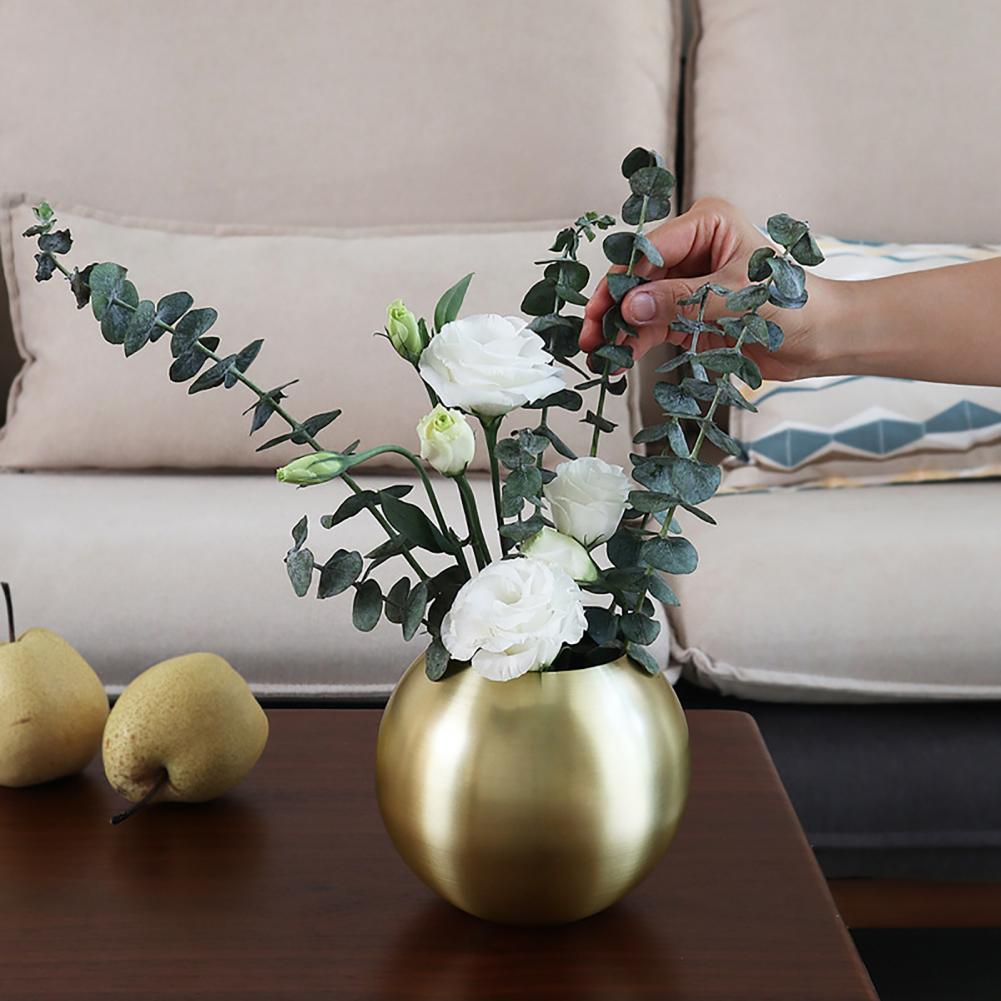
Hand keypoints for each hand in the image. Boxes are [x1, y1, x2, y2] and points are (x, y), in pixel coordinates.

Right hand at [580, 198, 834, 381]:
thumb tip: (630, 308)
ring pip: (639, 303)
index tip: (604, 309)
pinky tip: (617, 362)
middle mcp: (692, 249)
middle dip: (613, 306)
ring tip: (597, 356)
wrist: (821, 339)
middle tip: (590, 336)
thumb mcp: (735, 299)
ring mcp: (686, 282)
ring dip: (617, 329)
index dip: (623, 278)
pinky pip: (651, 325)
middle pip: (637, 276)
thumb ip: (681, 302)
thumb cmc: (792, 305)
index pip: (651, 247)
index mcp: (706, 224)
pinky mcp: (687, 313)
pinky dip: (634, 343)